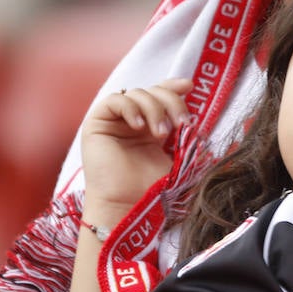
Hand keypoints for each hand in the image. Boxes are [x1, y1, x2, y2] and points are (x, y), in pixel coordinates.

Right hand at [80, 79, 192, 217]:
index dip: (173, 87)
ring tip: (161, 133)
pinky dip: (130, 108)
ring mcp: (113, 121)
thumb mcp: (175, 156)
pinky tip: (139, 126)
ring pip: (136, 94)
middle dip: (170, 102)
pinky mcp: (96, 124)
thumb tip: (197, 118)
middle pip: (152, 91)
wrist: (128, 204)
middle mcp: (131, 121)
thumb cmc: (150, 187)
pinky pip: (114, 100)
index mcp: (149, 126)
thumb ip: (184, 135)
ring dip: (154, 108)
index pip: (159, 95)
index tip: (189, 86)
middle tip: (181, 124)